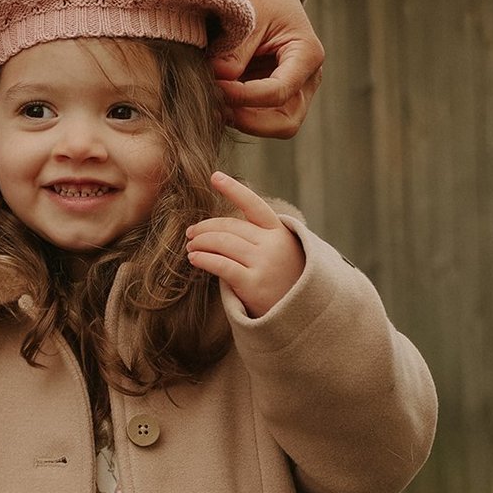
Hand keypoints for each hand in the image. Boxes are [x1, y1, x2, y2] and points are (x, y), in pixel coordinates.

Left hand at [185, 172, 305, 317]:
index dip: (233, 189)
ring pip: (222, 243)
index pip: (254, 205)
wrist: (302, 315)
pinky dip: (203, 259)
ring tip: (191, 248)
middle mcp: (273, 244)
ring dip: (201, 243)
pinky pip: (221, 265)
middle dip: (205, 228)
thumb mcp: (282, 253)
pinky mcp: (253, 284)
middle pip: (230, 227)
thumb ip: (260, 238)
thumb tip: (221, 229)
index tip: (215, 176)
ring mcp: (264, 263)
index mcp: (280, 232)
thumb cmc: (285, 282)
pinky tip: (193, 259)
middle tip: (190, 233)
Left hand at [212, 0, 324, 138]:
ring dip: (242, 121)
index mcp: (307, 54)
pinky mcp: (278, 97)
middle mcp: (308, 79)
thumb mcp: (248, 14)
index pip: (278, 92)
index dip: (243, 97)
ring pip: (274, 126)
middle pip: (286, 122)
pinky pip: (261, 118)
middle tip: (216, 106)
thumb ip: (235, 50)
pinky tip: (217, 100)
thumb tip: (218, 82)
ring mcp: (295, 91)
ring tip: (213, 102)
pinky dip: (238, 115)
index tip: (214, 85)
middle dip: (248, 121)